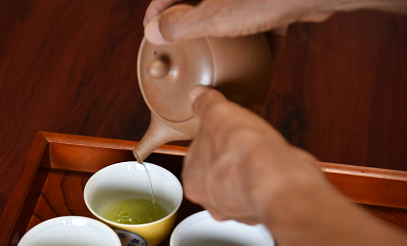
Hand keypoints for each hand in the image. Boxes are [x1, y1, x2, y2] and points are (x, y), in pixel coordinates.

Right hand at [143, 0, 333, 44]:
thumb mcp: (214, 17)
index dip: (157, 9)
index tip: (149, 28)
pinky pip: (258, 22)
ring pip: (229, 13)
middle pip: (199, 2)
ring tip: (214, 58)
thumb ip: (182, 24)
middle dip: (189, 25)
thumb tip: (155, 30)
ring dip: (222, 36)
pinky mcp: (273, 2)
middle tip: (179, 45)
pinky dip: (255, 41)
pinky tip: (257, 62)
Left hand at [182, 87, 325, 223]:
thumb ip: (205, 104)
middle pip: (220, 163)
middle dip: (233, 140)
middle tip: (246, 122)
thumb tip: (198, 96)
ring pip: (243, 173)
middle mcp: (213, 199)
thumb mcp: (217, 115)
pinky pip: (264, 182)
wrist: (280, 182)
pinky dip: (269, 166)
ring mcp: (240, 207)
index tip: (225, 119)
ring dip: (252, 152)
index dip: (213, 129)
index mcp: (193, 180)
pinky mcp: (266, 205)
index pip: (197, 151)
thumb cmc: (241, 153)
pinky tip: (277, 153)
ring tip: (265, 131)